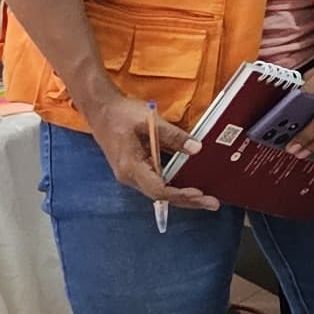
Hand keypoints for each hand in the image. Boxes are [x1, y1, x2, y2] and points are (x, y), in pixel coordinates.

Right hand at [79, 79, 207, 206]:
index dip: (180, 194)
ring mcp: (131, 174)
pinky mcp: (134, 169)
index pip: (158, 189)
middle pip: (160, 195)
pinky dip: (173, 187)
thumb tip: (197, 149)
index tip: (199, 194)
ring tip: (205, 199)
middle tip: (213, 204)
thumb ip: (174, 136)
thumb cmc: (122, 114)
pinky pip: (155, 183)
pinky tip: (188, 187)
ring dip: (182, 196)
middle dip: (187, 201)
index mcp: (131, 167)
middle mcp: (129, 176)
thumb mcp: (150, 121)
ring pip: (158, 191)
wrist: (101, 109)